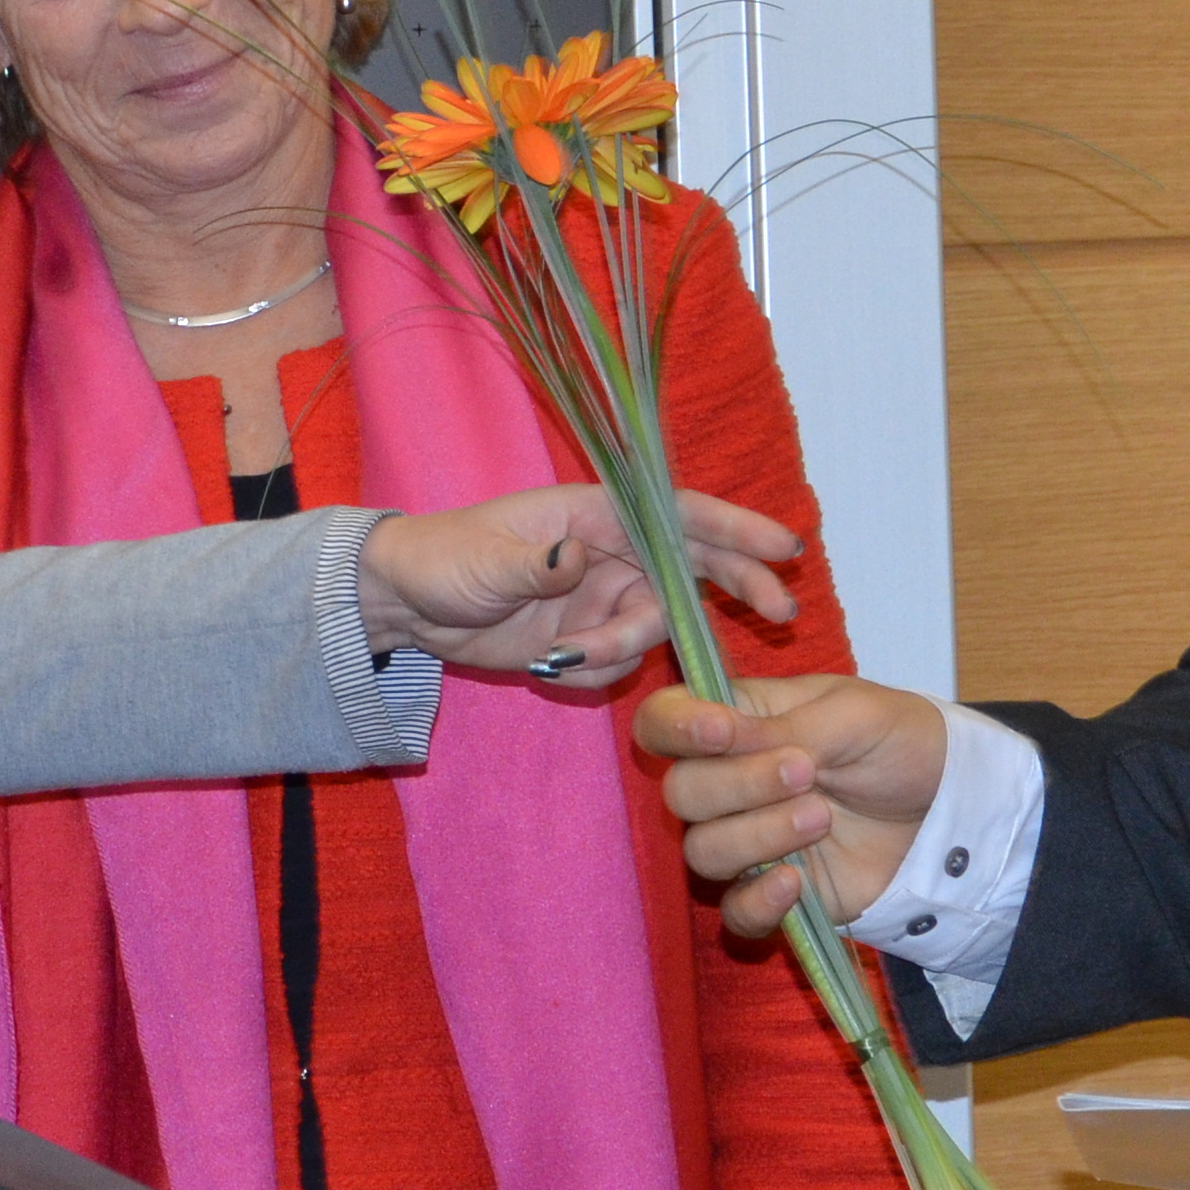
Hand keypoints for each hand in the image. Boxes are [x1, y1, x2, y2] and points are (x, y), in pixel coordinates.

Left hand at [352, 486, 801, 688]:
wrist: (406, 606)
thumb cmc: (442, 560)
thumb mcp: (485, 562)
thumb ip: (535, 563)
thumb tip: (575, 555)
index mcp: (594, 513)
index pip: (678, 515)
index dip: (735, 528)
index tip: (784, 547)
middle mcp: (610, 552)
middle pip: (693, 567)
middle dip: (738, 585)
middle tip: (782, 613)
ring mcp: (602, 597)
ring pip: (650, 631)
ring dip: (617, 653)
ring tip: (558, 658)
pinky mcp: (586, 638)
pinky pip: (615, 667)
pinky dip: (589, 677)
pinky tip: (546, 670)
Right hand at [635, 675, 948, 936]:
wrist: (948, 810)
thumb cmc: (898, 744)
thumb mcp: (852, 714)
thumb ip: (784, 725)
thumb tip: (724, 738)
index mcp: (738, 721)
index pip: (662, 721)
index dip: (674, 727)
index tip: (721, 733)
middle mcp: (728, 783)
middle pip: (679, 793)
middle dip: (737, 783)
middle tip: (806, 772)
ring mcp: (747, 843)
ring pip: (703, 851)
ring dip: (759, 834)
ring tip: (822, 816)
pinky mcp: (773, 897)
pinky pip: (734, 913)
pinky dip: (758, 901)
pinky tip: (796, 881)